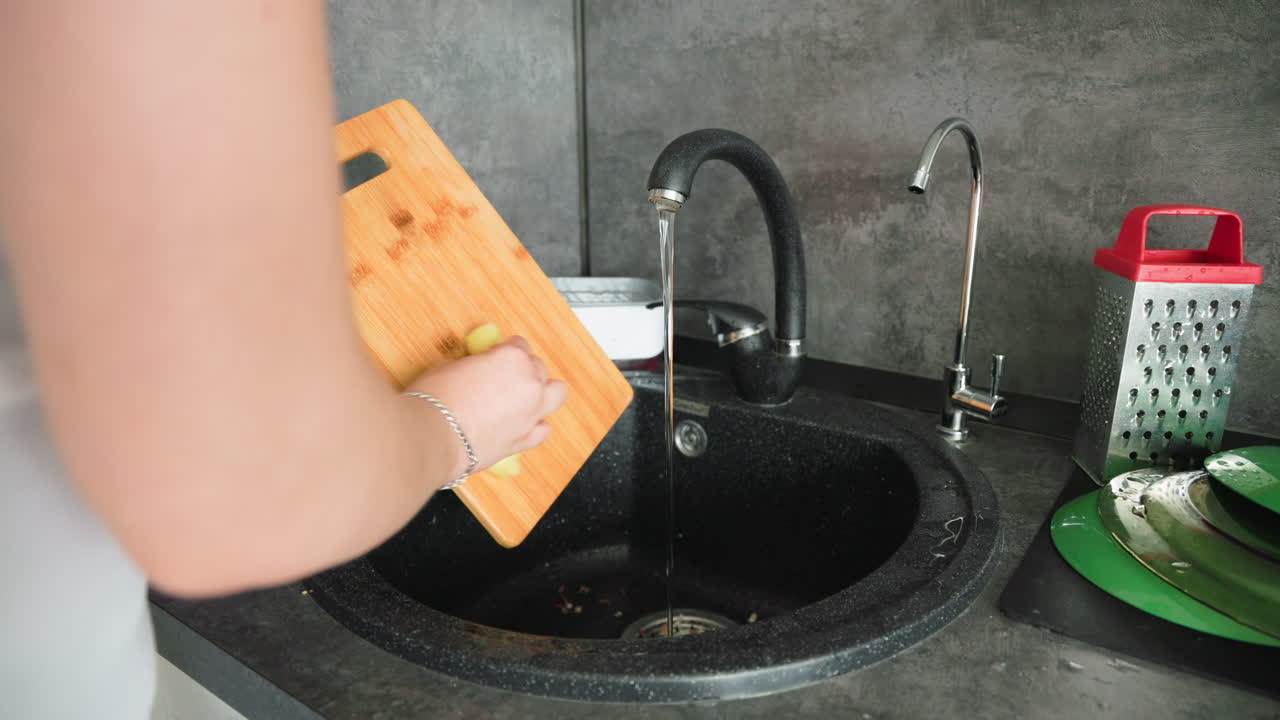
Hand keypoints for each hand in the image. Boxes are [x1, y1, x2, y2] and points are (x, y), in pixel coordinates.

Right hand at [405, 337, 566, 478]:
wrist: (435, 438)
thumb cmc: (437, 398)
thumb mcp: (449, 366)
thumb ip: (472, 365)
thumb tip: (471, 370)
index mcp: (513, 357)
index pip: (519, 345)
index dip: (505, 350)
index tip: (497, 356)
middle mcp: (530, 382)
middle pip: (538, 367)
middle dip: (523, 370)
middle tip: (505, 378)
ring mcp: (532, 412)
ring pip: (556, 393)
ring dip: (544, 391)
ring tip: (527, 396)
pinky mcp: (526, 439)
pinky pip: (544, 429)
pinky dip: (536, 425)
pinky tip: (524, 424)